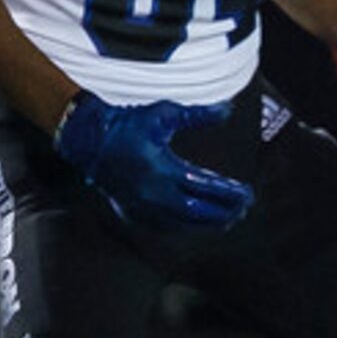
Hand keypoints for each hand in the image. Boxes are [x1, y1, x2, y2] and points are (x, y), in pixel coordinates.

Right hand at [53, 95, 253, 231]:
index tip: (248, 194)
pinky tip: (197, 224)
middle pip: (197, 212)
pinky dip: (184, 227)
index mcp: (162, 169)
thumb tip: (229, 110)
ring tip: (228, 220)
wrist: (88, 139)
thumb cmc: (127, 125)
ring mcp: (140, 206)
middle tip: (244, 210)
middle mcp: (152, 193)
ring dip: (206, 224)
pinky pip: (163, 227)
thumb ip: (198, 115)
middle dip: (223, 213)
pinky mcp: (130, 212)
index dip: (229, 193)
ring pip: (181, 225)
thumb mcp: (163, 114)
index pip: (205, 187)